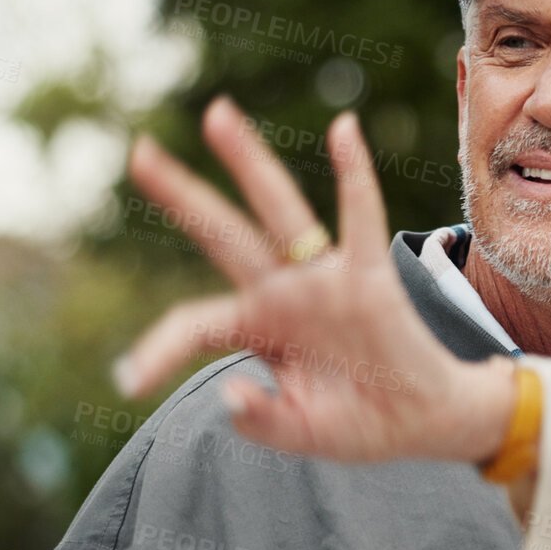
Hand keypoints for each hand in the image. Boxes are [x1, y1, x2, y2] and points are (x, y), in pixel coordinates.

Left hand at [113, 96, 515, 464]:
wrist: (424, 423)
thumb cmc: (360, 424)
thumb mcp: (301, 434)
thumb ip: (263, 421)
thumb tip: (232, 393)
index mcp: (257, 328)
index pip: (192, 323)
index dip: (156, 351)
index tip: (126, 384)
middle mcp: (283, 293)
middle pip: (224, 233)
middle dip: (181, 194)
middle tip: (138, 152)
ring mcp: (324, 281)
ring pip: (279, 211)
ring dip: (248, 162)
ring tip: (216, 114)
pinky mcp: (369, 278)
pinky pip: (360, 218)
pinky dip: (354, 175)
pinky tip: (344, 130)